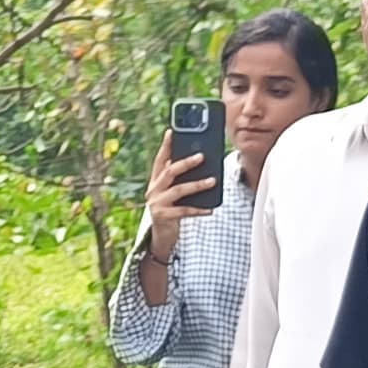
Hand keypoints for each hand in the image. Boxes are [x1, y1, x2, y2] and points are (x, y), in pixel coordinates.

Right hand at [138, 137, 219, 255]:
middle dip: (186, 162)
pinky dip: (198, 209)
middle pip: (170, 171)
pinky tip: (210, 209)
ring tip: (213, 180)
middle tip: (202, 156)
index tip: (171, 131)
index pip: (160, 159)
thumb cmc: (171, 210)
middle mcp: (154, 189)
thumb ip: (180, 179)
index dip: (166, 145)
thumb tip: (201, 162)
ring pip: (178, 190)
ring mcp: (157, 203)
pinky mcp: (163, 216)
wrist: (161, 237)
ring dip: (197, 184)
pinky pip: (184, 211)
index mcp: (156, 180)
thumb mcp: (173, 193)